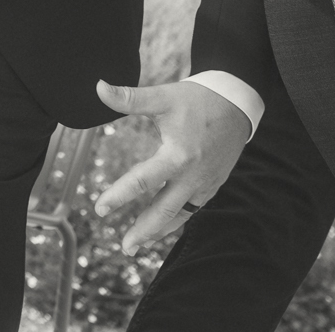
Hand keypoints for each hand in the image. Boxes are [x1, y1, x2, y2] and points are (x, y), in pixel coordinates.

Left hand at [91, 78, 253, 248]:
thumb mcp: (163, 97)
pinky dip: (176, 220)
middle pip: (165, 210)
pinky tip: (162, 227)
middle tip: (124, 247)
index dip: (120, 195)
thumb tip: (98, 87)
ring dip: (159, 231)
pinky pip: (192, 209)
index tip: (99, 209)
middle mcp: (192, 176)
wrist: (236, 106)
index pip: (144, 181)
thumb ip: (130, 98)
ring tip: (137, 244)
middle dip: (143, 230)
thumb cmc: (197, 101)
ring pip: (180, 215)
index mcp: (178, 156)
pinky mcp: (212, 186)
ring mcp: (204, 184)